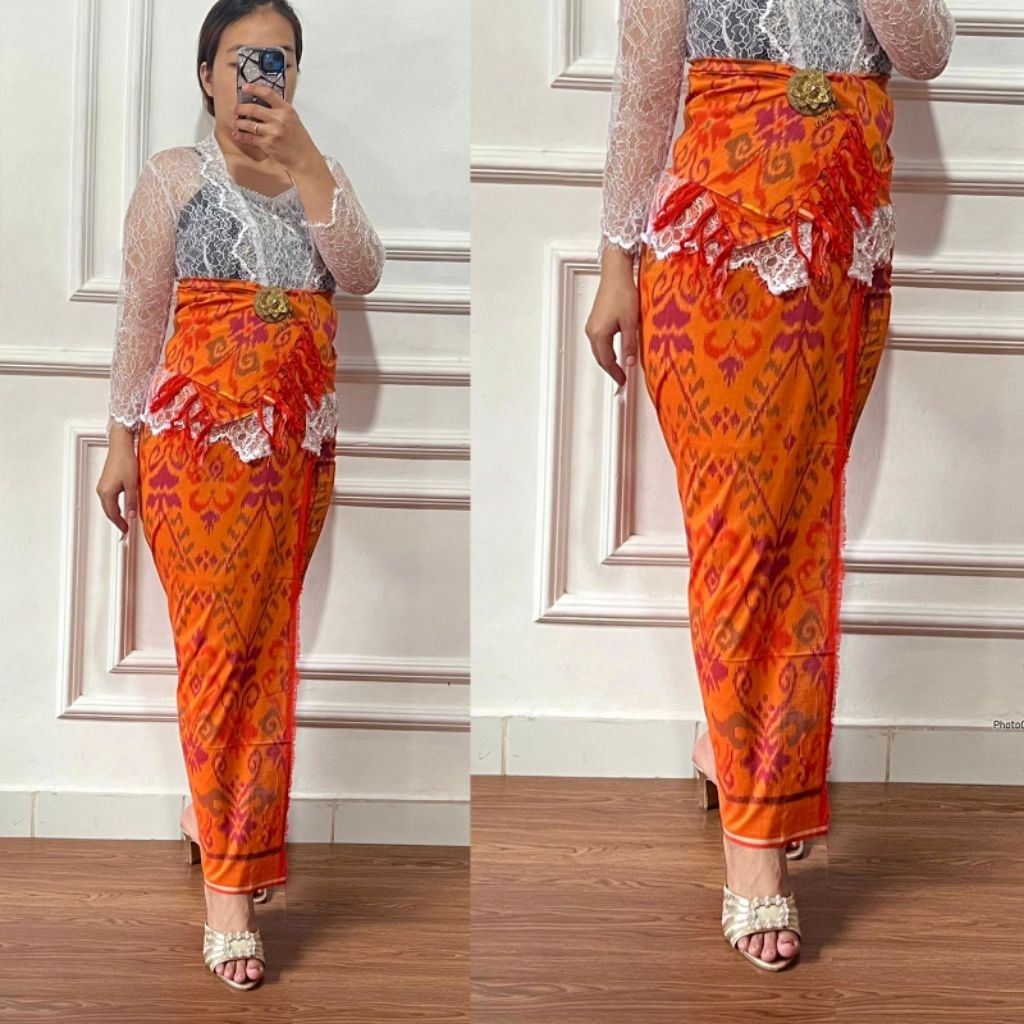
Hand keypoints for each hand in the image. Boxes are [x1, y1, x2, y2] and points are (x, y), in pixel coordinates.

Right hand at [96, 436, 139, 535]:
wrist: (121, 447)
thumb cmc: (126, 463)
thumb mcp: (132, 484)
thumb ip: (131, 500)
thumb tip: (131, 515)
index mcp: (106, 493)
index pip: (113, 514)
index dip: (120, 523)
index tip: (126, 531)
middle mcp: (101, 491)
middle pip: (108, 510)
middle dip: (116, 520)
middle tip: (125, 528)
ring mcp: (102, 486)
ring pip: (108, 504)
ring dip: (115, 513)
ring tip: (124, 520)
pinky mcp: (105, 481)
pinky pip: (108, 498)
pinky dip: (114, 505)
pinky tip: (121, 506)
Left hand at [232, 83, 322, 174]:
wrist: (303, 157)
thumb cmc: (299, 139)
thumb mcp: (293, 119)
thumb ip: (279, 110)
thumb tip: (261, 103)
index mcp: (286, 110)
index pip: (267, 93)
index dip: (254, 88)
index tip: (245, 88)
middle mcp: (278, 119)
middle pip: (253, 108)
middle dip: (240, 108)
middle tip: (235, 109)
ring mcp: (272, 132)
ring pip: (248, 124)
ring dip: (238, 122)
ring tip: (235, 121)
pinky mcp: (267, 144)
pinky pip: (249, 138)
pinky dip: (241, 136)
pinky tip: (236, 134)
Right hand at [585, 250, 639, 387]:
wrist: (616, 274)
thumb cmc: (623, 294)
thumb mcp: (630, 322)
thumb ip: (629, 344)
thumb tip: (629, 363)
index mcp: (599, 335)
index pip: (607, 361)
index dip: (616, 373)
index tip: (623, 382)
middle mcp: (591, 331)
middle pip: (600, 357)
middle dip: (610, 369)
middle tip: (621, 378)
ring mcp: (592, 325)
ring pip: (598, 349)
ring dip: (608, 360)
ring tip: (619, 367)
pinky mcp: (595, 320)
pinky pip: (598, 341)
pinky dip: (606, 349)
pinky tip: (614, 350)